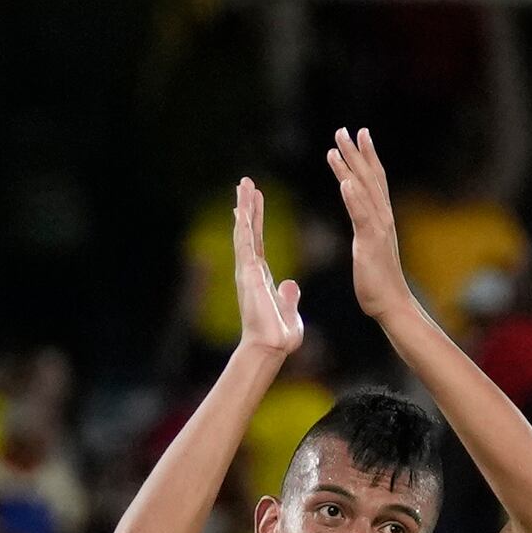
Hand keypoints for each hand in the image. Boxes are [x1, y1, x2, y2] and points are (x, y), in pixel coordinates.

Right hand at [229, 177, 305, 360]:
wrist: (270, 348)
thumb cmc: (278, 336)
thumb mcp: (289, 310)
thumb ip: (288, 296)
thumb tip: (290, 284)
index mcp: (261, 277)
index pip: (256, 242)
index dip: (254, 222)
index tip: (252, 204)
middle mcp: (250, 270)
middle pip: (247, 231)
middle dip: (247, 207)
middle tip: (245, 184)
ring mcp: (247, 271)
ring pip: (243, 231)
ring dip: (243, 207)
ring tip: (243, 185)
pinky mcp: (248, 273)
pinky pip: (244, 243)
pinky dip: (242, 224)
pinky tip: (241, 206)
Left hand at [329, 127, 412, 321]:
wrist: (391, 304)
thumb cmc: (378, 282)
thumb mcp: (370, 249)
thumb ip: (367, 232)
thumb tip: (364, 224)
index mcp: (380, 218)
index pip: (374, 180)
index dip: (367, 156)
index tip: (359, 135)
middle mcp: (383, 217)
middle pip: (370, 178)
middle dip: (357, 152)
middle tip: (344, 130)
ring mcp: (378, 228)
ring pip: (363, 190)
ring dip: (350, 167)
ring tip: (336, 146)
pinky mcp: (371, 242)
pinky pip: (361, 216)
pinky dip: (354, 198)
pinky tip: (344, 182)